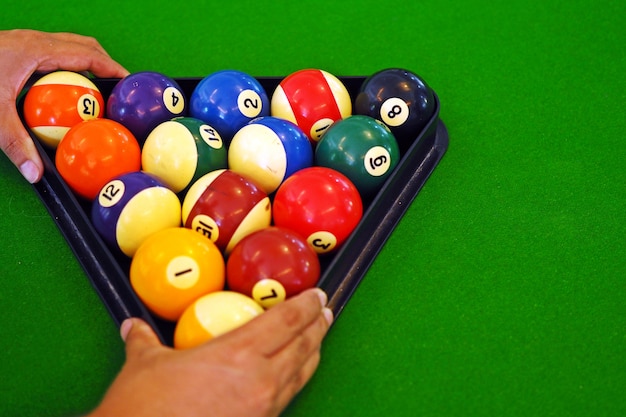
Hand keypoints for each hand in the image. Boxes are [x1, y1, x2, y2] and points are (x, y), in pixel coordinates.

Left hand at [0, 29, 128, 182]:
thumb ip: (15, 143)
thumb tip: (36, 174)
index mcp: (36, 51)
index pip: (87, 55)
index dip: (112, 68)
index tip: (128, 83)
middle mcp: (33, 41)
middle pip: (83, 46)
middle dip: (105, 64)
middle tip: (116, 87)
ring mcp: (23, 42)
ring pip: (67, 47)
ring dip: (86, 63)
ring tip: (95, 88)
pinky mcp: (15, 48)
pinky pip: (52, 54)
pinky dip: (66, 67)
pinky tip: (61, 90)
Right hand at [90, 288, 333, 416]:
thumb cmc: (144, 410)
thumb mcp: (144, 365)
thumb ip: (144, 340)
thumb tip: (133, 327)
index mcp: (237, 355)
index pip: (285, 321)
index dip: (306, 305)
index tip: (317, 295)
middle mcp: (259, 381)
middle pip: (302, 346)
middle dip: (317, 326)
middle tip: (325, 312)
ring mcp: (262, 409)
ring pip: (300, 375)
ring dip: (312, 352)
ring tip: (317, 339)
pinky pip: (286, 398)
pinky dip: (295, 380)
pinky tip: (291, 376)